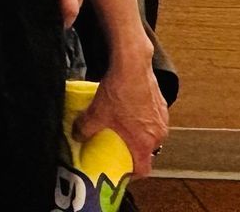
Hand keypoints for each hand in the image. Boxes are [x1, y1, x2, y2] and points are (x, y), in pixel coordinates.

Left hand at [79, 52, 167, 177]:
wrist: (132, 66)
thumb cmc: (120, 92)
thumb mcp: (96, 113)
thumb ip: (85, 129)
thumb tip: (77, 136)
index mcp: (144, 143)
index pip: (144, 169)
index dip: (132, 174)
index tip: (122, 171)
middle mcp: (158, 134)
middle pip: (146, 151)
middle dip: (132, 151)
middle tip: (117, 146)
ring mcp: (162, 119)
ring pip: (150, 134)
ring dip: (138, 133)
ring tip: (122, 126)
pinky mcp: (161, 105)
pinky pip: (152, 119)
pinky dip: (142, 119)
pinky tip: (128, 109)